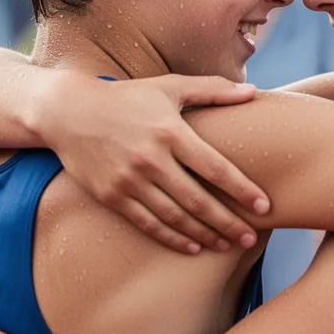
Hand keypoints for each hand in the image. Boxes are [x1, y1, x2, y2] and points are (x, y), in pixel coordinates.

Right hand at [40, 73, 269, 254]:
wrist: (69, 112)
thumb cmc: (128, 97)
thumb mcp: (170, 86)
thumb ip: (213, 90)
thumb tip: (253, 92)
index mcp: (170, 132)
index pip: (215, 168)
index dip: (242, 190)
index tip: (264, 206)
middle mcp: (150, 159)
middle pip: (197, 200)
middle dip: (228, 222)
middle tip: (251, 237)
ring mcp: (129, 180)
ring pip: (174, 217)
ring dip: (204, 235)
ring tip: (227, 244)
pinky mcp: (112, 196)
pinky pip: (148, 224)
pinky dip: (172, 238)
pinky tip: (193, 247)